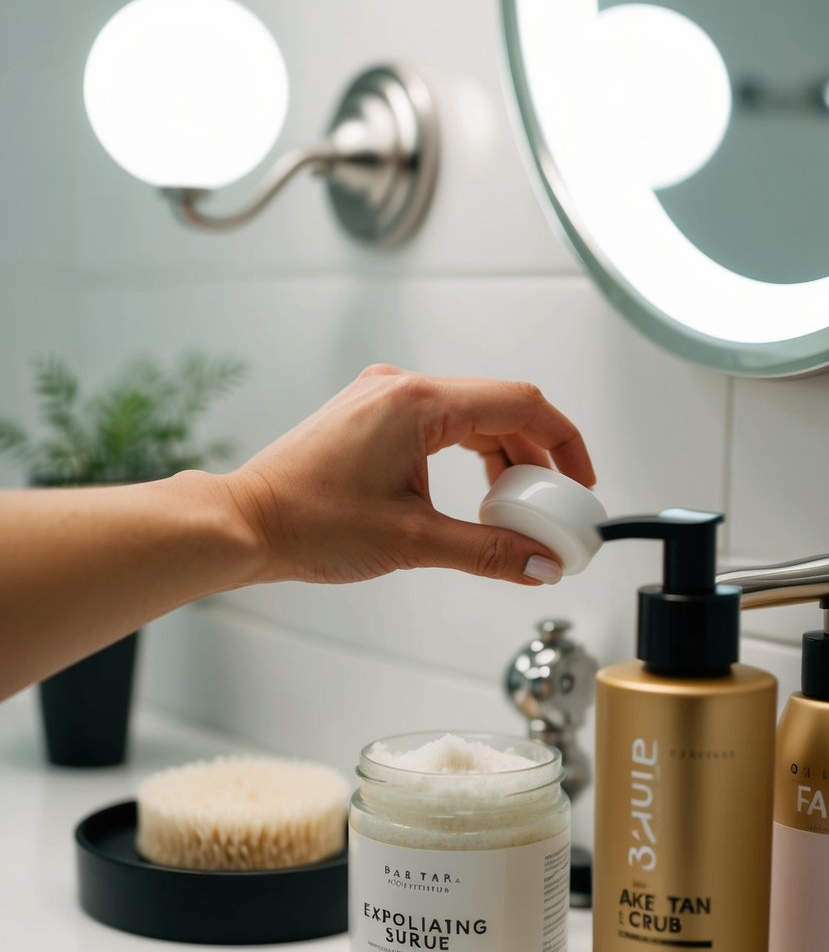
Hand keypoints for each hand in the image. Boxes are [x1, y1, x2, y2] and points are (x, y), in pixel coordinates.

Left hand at [226, 364, 594, 586]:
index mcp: (419, 402)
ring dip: (500, 456)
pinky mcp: (370, 413)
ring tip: (512, 508)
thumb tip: (540, 564)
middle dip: (534, 456)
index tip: (579, 481)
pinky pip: (439, 422)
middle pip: (499, 407)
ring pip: (470, 415)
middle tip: (549, 506)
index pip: (521, 404)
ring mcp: (383, 397)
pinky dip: (466, 453)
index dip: (564, 442)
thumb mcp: (413, 541)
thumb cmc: (308, 523)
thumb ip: (489, 551)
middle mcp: (402, 387)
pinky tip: (473, 493)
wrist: (246, 523)